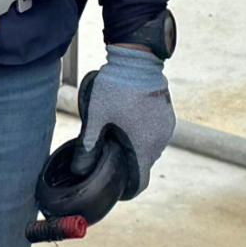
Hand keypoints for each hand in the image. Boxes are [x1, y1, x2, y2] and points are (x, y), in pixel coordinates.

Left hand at [72, 45, 173, 197]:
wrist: (137, 57)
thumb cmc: (116, 87)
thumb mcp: (97, 117)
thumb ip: (88, 145)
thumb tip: (78, 170)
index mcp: (144, 146)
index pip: (140, 182)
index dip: (127, 189)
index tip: (115, 185)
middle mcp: (160, 140)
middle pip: (144, 164)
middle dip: (129, 164)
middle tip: (109, 154)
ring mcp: (167, 126)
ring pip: (150, 148)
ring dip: (136, 147)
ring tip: (116, 135)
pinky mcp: (167, 114)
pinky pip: (156, 133)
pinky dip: (144, 133)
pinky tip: (128, 121)